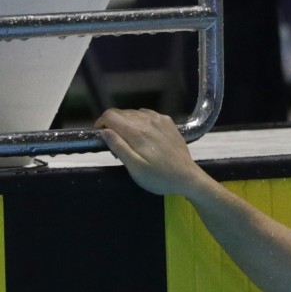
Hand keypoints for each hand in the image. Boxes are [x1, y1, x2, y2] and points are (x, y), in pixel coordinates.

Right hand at [95, 108, 209, 196]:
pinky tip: (145, 135)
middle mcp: (147, 120)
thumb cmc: (159, 177)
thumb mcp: (135, 167)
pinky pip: (148, 115)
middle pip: (121, 113)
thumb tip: (104, 131)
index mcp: (136, 131)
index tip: (101, 136)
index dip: (101, 123)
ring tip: (131, 140)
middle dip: (114, 125)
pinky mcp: (168, 122)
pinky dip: (141, 121)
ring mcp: (159, 119)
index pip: (110, 115)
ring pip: (134, 113)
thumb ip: (118, 147)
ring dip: (127, 123)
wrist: (188, 178)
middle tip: (118, 143)